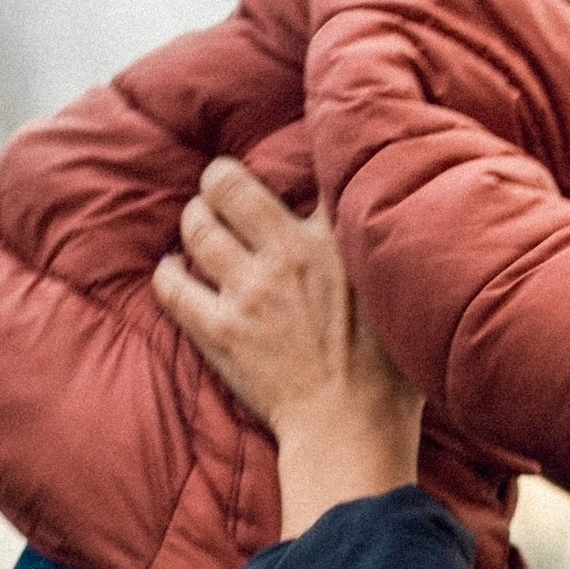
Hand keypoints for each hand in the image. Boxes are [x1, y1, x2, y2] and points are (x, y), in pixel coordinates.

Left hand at [153, 159, 424, 539]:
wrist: (352, 428)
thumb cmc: (391, 369)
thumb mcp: (401, 289)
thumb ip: (379, 245)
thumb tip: (381, 210)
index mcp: (339, 238)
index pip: (314, 164)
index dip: (302, 144)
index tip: (291, 140)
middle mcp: (289, 253)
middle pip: (228, 183)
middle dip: (218, 181)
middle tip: (221, 190)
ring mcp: (249, 291)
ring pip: (195, 227)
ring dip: (194, 224)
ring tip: (201, 229)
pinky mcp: (219, 330)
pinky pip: (171, 286)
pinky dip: (168, 276)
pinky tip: (174, 274)